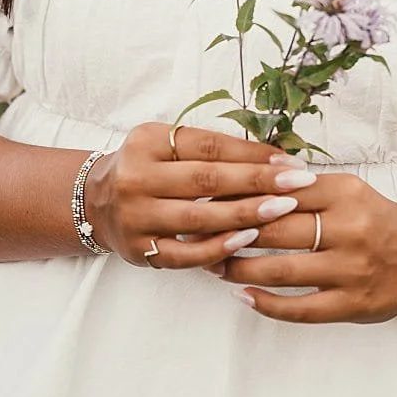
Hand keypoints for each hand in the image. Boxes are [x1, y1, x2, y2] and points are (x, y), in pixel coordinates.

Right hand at [83, 121, 313, 271]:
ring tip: (284, 209)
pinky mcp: (139, 249)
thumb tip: (273, 156)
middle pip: (206, 179)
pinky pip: (186, 253)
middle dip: (258, 181)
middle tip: (300, 183)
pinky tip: (247, 240)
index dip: (250, 153)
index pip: (206, 146)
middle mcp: (135, 177)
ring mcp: (135, 216)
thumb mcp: (165, 146)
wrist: (95, 202)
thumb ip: (208, 150)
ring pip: (199, 217)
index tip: (289, 161)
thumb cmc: (146, 170)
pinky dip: (219, 247)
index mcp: (145, 142)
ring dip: (246, 214)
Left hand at [203, 171, 396, 323]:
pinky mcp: (354, 305)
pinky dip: (267, 303)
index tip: (201, 198)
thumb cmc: (374, 219)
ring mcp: (352, 271)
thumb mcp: (344, 190)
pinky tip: (242, 296)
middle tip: (194, 233)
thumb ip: (300, 187)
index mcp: (343, 194)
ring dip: (238, 268)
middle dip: (228, 232)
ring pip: (280, 270)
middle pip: (273, 229)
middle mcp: (349, 230)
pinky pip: (301, 308)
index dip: (235, 195)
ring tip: (212, 264)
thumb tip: (238, 178)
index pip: (277, 191)